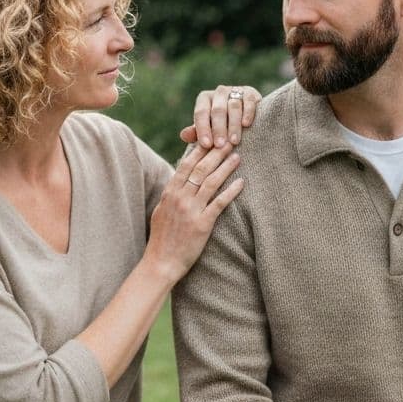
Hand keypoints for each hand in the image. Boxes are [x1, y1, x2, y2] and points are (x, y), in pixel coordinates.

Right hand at [143, 142, 243, 281]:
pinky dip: (231, 191)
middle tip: (229, 141)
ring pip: (211, 182)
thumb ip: (171, 194)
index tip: (210, 138)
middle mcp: (180, 198)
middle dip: (216, 153)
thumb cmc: (162, 239)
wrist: (161, 263)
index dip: (199, 150)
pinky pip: (219, 203)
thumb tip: (179, 179)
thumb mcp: (161, 211)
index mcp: (170, 193)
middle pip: (201, 169)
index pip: (186, 165)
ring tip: (237, 156)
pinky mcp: (202, 224)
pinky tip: (241, 183)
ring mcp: (191, 210)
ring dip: (225, 167)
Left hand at [179, 85, 261, 147]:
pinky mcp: (250, 93)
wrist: (244, 117)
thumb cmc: (221, 126)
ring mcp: (235, 90)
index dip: (203, 129)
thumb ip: (196, 133)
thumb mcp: (208, 129)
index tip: (206, 145)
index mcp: (204, 98)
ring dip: (233, 125)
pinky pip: (248, 102)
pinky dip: (247, 113)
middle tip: (220, 145)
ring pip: (233, 107)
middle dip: (218, 129)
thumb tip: (183, 135)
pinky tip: (246, 125)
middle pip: (217, 110)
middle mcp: (219, 92)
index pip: (201, 113)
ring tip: (233, 141)